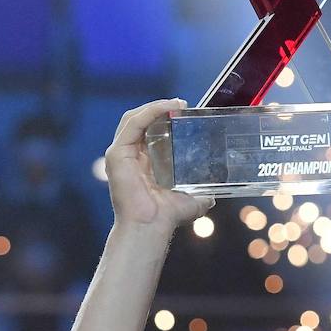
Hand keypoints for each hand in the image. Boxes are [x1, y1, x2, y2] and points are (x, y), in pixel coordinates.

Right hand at [104, 98, 213, 230]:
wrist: (151, 227)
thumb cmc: (166, 217)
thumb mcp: (190, 200)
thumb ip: (201, 195)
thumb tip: (213, 196)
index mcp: (143, 163)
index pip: (149, 131)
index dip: (165, 118)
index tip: (185, 112)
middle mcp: (130, 157)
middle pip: (141, 121)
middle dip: (160, 108)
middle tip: (182, 104)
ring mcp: (121, 154)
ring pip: (134, 118)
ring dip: (155, 106)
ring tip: (176, 103)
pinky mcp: (117, 154)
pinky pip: (132, 124)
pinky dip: (149, 112)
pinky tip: (166, 107)